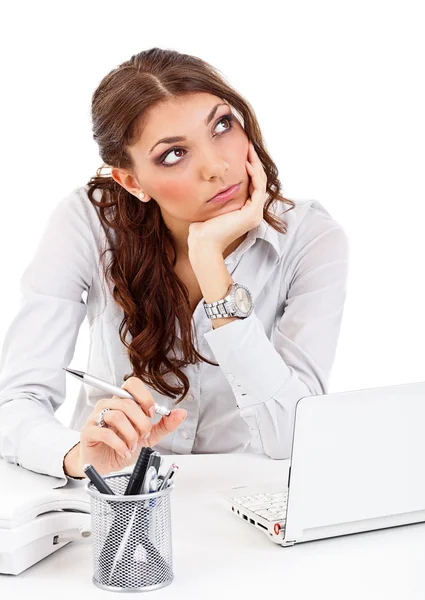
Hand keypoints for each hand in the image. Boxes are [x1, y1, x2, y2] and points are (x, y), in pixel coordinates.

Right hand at [78, 376, 186, 474]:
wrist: (104, 465)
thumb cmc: (122, 446)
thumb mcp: (148, 436)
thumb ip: (164, 425)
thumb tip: (181, 413)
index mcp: (123, 402)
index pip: (132, 384)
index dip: (144, 397)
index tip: (150, 414)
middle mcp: (109, 405)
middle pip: (128, 403)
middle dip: (141, 423)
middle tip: (142, 435)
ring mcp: (96, 417)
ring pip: (118, 416)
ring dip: (131, 435)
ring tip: (132, 446)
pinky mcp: (88, 431)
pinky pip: (106, 432)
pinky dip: (120, 444)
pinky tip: (124, 451)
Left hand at [187, 141, 267, 255]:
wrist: (202, 244)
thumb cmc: (202, 230)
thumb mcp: (210, 208)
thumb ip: (214, 198)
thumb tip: (207, 186)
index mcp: (244, 212)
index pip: (251, 185)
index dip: (248, 168)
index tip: (242, 152)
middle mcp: (253, 213)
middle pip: (258, 181)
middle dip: (254, 162)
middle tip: (248, 145)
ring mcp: (255, 214)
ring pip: (260, 182)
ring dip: (255, 164)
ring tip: (249, 149)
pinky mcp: (252, 213)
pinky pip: (258, 188)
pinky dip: (254, 174)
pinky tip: (246, 163)